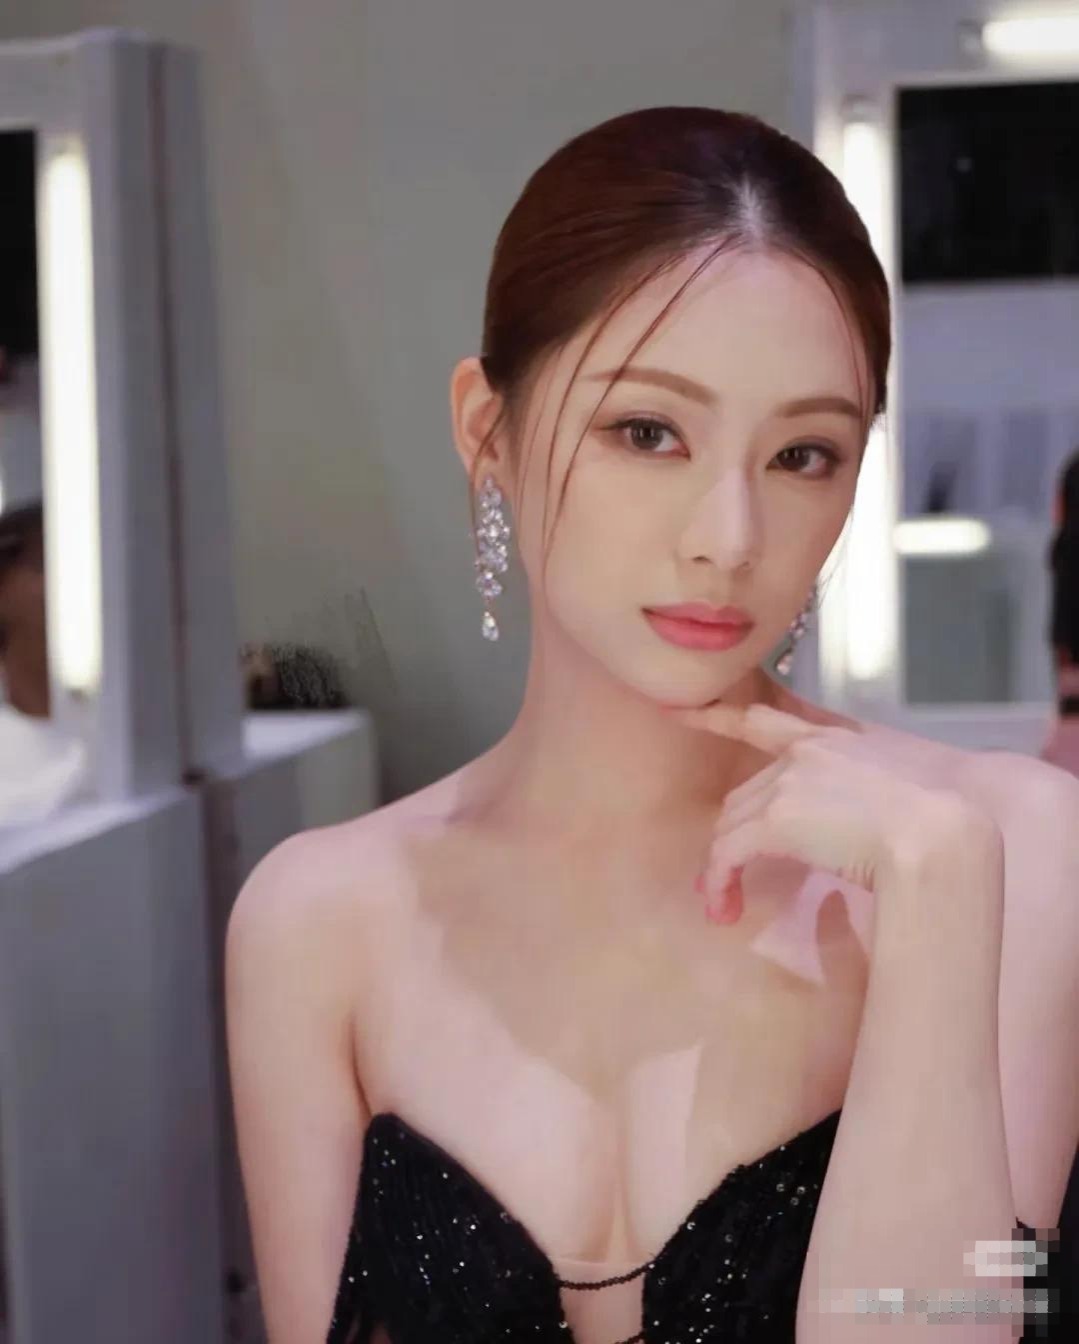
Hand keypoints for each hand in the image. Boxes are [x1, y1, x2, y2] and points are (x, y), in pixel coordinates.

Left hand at [661, 701, 992, 924]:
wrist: (941, 837)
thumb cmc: (937, 826)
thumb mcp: (895, 796)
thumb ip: (860, 801)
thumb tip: (847, 835)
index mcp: (832, 743)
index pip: (763, 723)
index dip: (717, 718)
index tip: (681, 712)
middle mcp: (803, 755)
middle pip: (744, 796)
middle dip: (733, 837)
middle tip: (727, 877)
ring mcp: (788, 785)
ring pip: (731, 826)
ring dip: (723, 866)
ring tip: (725, 902)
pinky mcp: (776, 821)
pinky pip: (728, 853)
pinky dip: (719, 881)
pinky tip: (724, 906)